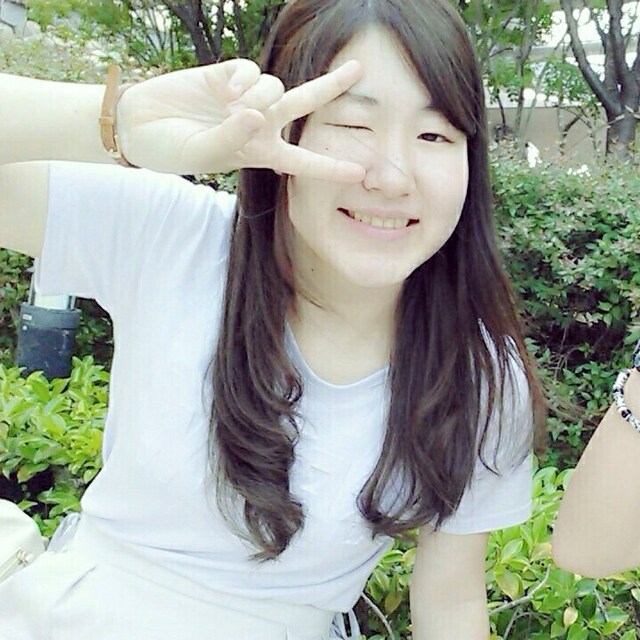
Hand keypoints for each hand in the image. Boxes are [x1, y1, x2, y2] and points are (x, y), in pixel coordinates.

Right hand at [116, 59, 365, 181]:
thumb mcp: (202, 155)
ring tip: (233, 106)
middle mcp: (259, 124)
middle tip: (358, 70)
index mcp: (259, 152)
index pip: (302, 161)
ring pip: (276, 86)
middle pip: (304, 103)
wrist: (139, 125)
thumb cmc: (171, 150)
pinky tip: (226, 92)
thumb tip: (257, 114)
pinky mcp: (226, 75)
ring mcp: (244, 98)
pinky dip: (244, 80)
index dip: (330, 167)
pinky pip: (251, 71)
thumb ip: (232, 138)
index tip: (360, 174)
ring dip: (262, 96)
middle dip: (331, 86)